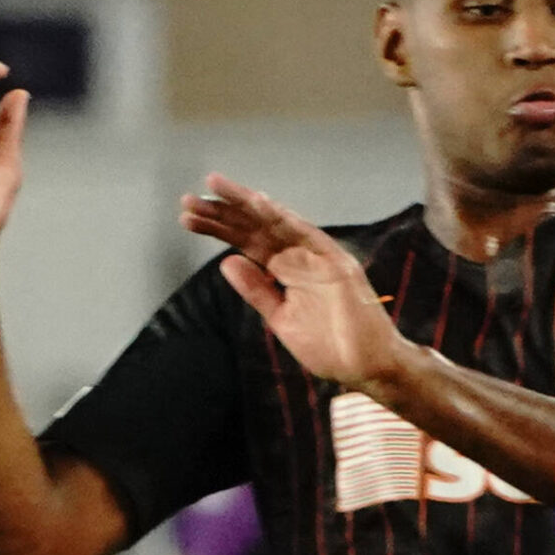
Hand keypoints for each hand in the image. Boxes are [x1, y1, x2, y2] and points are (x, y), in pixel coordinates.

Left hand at [181, 175, 416, 394]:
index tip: (187, 217)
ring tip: (214, 186)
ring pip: (275, 223)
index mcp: (286, 270)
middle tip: (188, 199)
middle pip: (255, 228)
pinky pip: (305, 235)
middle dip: (222, 212)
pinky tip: (256, 202)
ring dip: (245, 204)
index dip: (218, 228)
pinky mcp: (335, 262)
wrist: (367, 367)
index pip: (247, 242)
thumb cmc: (331, 347)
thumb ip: (257, 290)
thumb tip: (227, 262)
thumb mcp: (281, 318)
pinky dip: (281, 217)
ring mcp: (318, 257)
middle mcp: (300, 257)